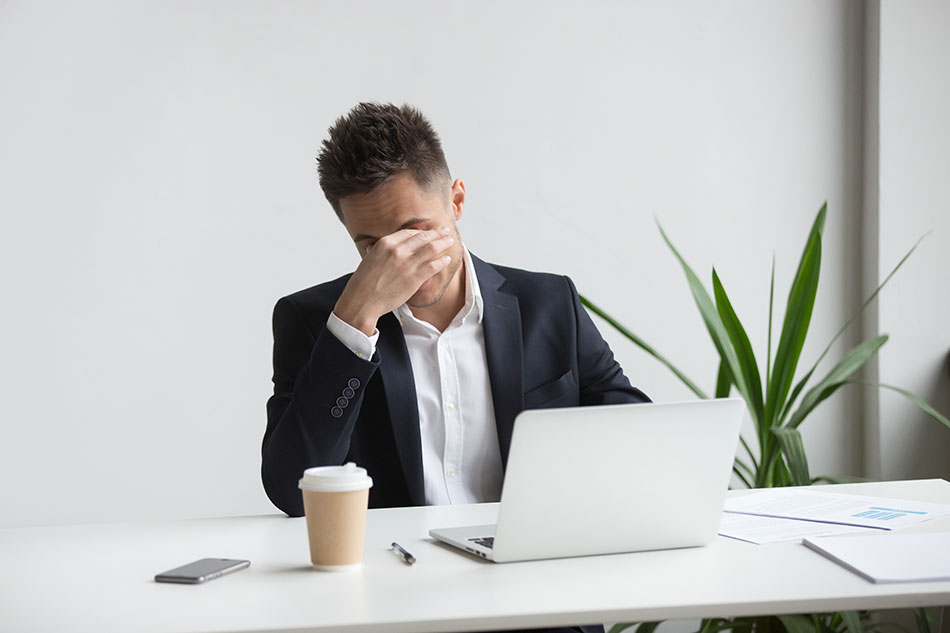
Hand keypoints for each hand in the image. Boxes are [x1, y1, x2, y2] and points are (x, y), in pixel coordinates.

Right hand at [333, 227, 454, 334]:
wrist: (362, 300)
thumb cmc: (364, 283)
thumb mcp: (370, 259)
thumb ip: (381, 251)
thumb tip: (385, 247)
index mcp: (385, 243)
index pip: (409, 232)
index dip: (421, 231)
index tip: (429, 231)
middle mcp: (397, 250)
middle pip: (423, 237)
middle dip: (437, 233)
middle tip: (445, 231)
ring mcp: (407, 263)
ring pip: (431, 248)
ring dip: (443, 243)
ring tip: (449, 240)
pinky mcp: (414, 277)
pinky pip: (433, 266)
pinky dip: (442, 261)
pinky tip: (447, 259)